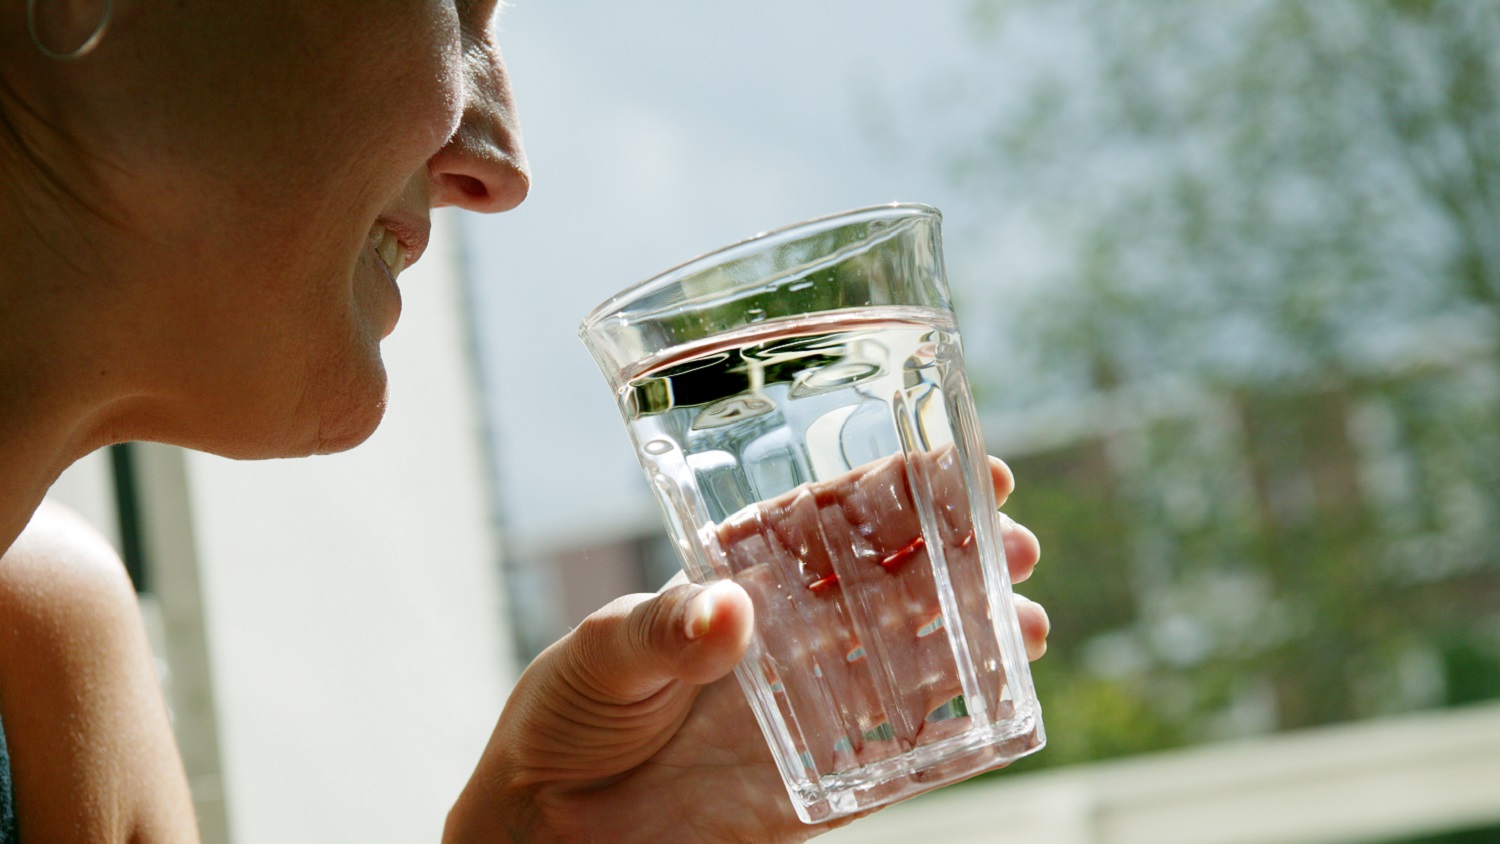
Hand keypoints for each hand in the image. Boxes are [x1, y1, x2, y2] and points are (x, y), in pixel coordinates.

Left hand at [446, 456, 1047, 843]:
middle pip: (893, 580)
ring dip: (977, 635)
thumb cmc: (564, 715)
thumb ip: (663, 631)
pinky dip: (956, 732)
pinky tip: (1005, 705)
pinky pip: (902, 755)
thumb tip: (730, 614)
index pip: (833, 517)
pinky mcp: (821, 781)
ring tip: (1030, 622)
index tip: (968, 469)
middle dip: (962, 554)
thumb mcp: (600, 652)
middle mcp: (789, 631)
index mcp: (742, 574)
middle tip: (1017, 543)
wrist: (548, 826)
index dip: (904, 489)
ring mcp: (812, 704)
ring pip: (914, 658)